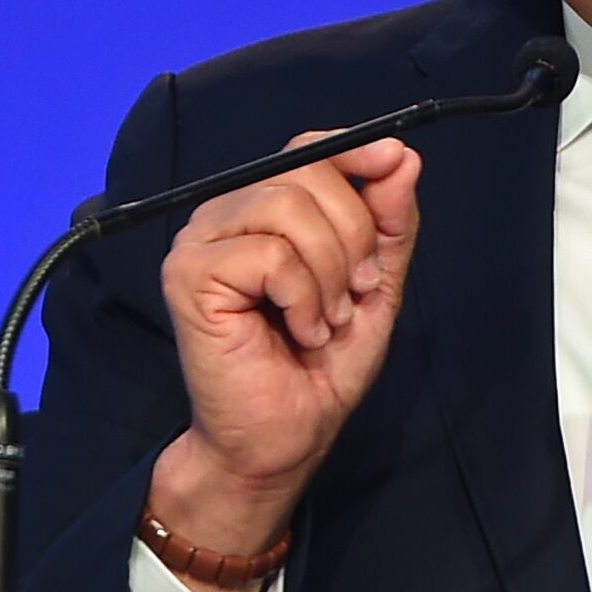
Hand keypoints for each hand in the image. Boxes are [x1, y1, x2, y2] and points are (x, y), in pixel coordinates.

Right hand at [149, 133, 422, 591]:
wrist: (282, 439)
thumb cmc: (318, 369)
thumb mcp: (374, 285)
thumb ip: (388, 222)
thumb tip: (401, 156)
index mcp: (262, 210)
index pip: (308, 151)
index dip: (356, 152)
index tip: (394, 166)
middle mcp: (225, 215)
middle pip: (303, 174)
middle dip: (353, 237)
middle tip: (355, 296)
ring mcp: (200, 242)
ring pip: (287, 208)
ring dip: (329, 274)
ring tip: (324, 321)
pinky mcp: (189, 275)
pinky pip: (270, 255)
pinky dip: (303, 299)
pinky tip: (298, 333)